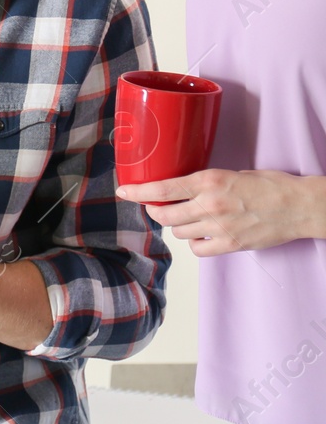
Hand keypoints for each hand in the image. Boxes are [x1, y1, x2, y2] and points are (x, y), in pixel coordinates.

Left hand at [117, 169, 323, 255]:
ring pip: (179, 233)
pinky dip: (195, 243)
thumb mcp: (231, 173)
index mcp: (209, 181)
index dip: (138, 192)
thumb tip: (180, 189)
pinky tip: (202, 235)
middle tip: (157, 209)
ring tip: (189, 219)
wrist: (300, 206)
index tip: (123, 191)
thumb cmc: (270, 185)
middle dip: (155, 213)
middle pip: (165, 216)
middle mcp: (211, 204)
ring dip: (178, 227)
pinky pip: (198, 249)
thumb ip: (205, 182)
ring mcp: (220, 227)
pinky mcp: (231, 245)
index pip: (162, 189)